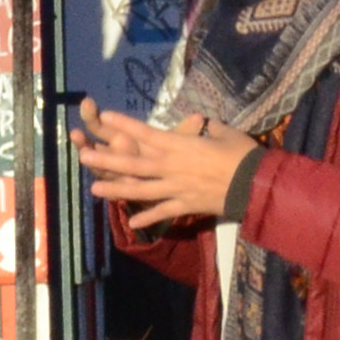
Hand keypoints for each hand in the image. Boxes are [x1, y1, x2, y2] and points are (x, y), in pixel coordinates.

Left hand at [79, 99, 256, 232]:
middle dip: (107, 160)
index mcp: (181, 145)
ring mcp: (176, 188)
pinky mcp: (185, 206)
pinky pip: (162, 212)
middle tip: (84, 156)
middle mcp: (172, 166)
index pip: (147, 133)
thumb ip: (210, 128)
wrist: (256, 183)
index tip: (106, 116)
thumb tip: (205, 123)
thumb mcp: (226, 133)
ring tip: (94, 190)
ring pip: (140, 189)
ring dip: (116, 190)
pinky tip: (131, 222)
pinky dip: (147, 217)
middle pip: (134, 163)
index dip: (125, 125)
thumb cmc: (243, 154)